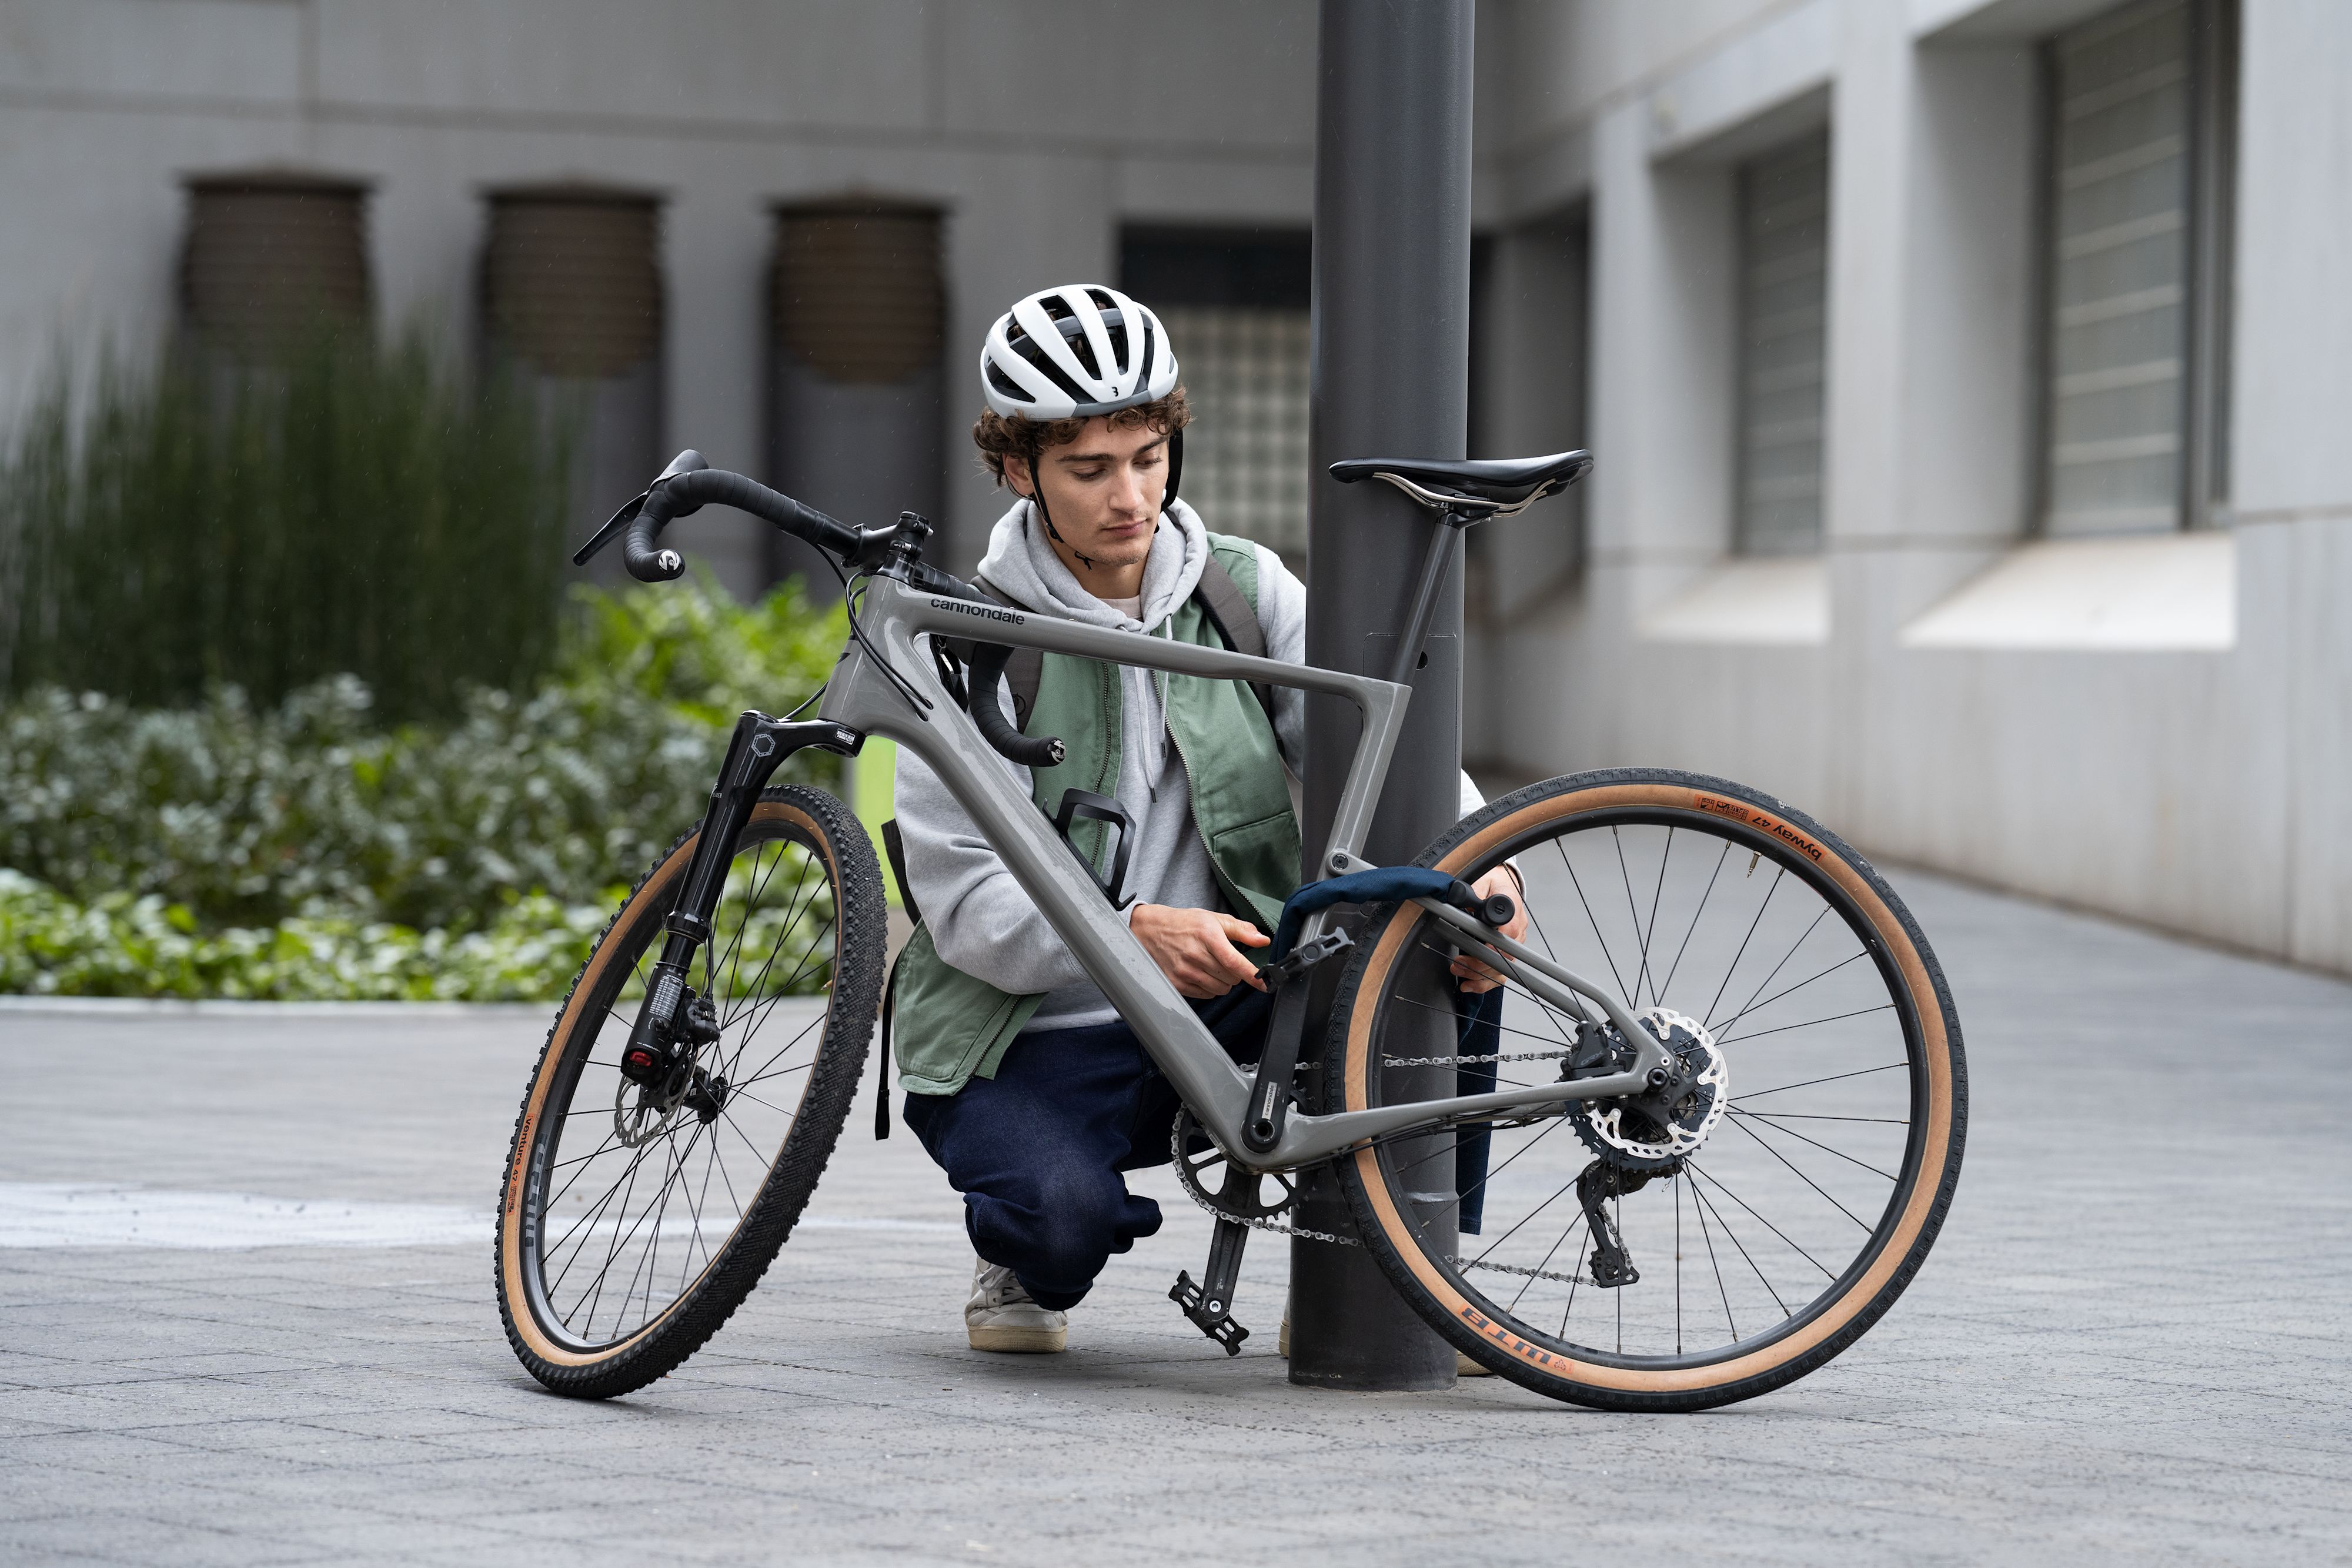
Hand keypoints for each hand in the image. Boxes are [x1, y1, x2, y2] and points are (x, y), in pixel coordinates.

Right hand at [1130, 903, 1270, 997]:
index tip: (1265, 984)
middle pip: (1231, 978)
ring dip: (1223, 981)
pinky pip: (1206, 995)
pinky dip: (1209, 987)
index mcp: (1207, 936)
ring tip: (1211, 966)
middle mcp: (1195, 955)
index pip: (1234, 961)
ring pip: (1221, 989)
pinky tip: (1201, 973)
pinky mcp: (1177, 984)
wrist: (1152, 930)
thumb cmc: (1185, 924)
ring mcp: (1184, 972)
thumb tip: (1263, 940)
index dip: (1252, 975)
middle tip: (1223, 960)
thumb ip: (1242, 930)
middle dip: (1234, 972)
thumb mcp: (1214, 919)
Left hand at [1451, 867, 1528, 994]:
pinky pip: (1500, 975)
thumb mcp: (1481, 881)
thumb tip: (1466, 903)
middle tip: (1457, 963)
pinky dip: (1484, 983)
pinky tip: (1468, 985)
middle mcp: (1516, 929)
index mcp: (1512, 910)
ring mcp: (1513, 943)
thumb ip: (1475, 892)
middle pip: (1505, 956)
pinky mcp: (1506, 953)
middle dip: (1479, 964)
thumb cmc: (1491, 882)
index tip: (1476, 951)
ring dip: (1478, 975)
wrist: (1499, 884)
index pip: (1508, 931)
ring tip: (1457, 970)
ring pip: (1502, 969)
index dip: (1493, 945)